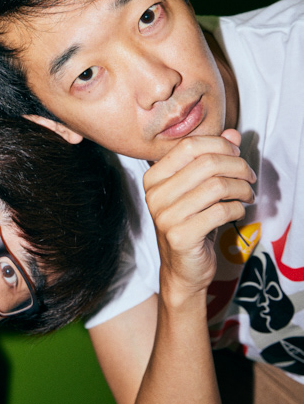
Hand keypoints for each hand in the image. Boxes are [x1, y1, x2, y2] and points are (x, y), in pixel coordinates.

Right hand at [143, 130, 255, 298]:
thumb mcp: (197, 189)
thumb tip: (231, 134)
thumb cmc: (190, 224)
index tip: (236, 154)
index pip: (189, 146)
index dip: (219, 145)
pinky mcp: (181, 236)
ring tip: (248, 194)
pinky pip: (220, 211)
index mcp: (154, 178)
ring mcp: (165, 216)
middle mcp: (155, 195)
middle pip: (206, 163)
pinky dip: (237, 208)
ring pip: (216, 186)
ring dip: (241, 188)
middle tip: (249, 175)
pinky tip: (239, 210)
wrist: (181, 269)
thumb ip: (211, 159)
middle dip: (237, 166)